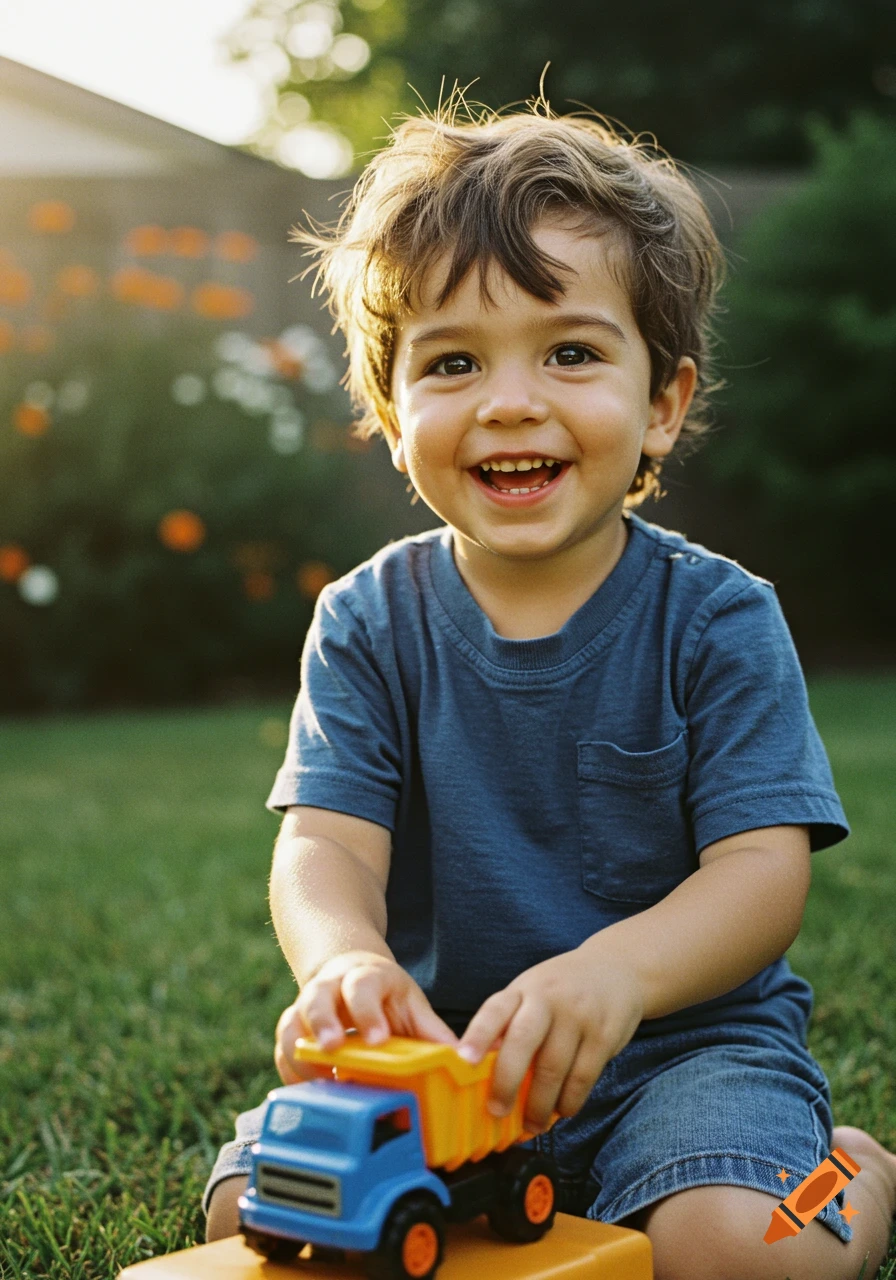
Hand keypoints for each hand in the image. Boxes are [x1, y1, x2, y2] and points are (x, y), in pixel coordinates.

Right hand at [275, 950, 458, 1083]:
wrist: (349, 970)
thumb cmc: (385, 994)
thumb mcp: (411, 1002)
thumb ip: (431, 1030)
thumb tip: (463, 1061)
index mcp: (366, 977)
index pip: (363, 987)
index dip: (368, 1013)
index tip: (378, 1040)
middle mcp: (331, 986)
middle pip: (318, 997)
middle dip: (323, 1023)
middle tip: (333, 1049)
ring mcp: (307, 1004)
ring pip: (292, 1020)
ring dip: (298, 1051)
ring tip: (314, 1080)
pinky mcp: (292, 1025)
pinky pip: (282, 1045)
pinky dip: (289, 1068)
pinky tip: (304, 1088)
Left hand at [455, 946, 644, 1135]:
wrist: (616, 968)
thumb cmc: (561, 990)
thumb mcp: (531, 993)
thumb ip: (510, 1025)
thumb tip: (481, 1072)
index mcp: (522, 990)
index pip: (494, 1010)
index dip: (477, 1035)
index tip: (463, 1061)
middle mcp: (548, 999)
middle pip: (522, 1042)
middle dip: (506, 1082)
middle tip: (497, 1111)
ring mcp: (578, 1016)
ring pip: (553, 1068)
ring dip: (540, 1104)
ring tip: (532, 1125)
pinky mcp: (604, 1035)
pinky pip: (583, 1077)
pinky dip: (569, 1101)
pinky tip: (561, 1111)